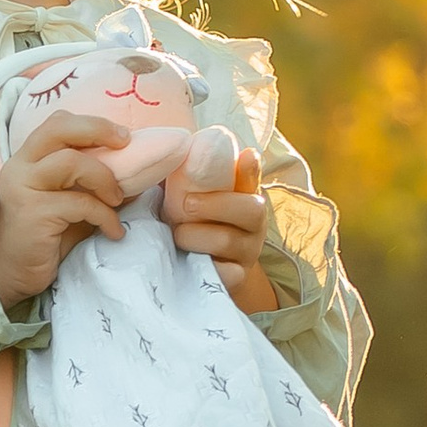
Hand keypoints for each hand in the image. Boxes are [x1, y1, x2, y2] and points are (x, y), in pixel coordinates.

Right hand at [0, 112, 129, 304]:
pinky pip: (81, 204)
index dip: (92, 124)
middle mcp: (22, 167)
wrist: (5, 272)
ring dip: (105, 179)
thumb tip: (135, 175)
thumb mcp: (67, 204)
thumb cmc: (41, 238)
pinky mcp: (34, 214)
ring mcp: (25, 189)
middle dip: (98, 131)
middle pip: (60, 129)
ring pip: (72, 162)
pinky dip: (106, 216)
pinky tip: (113, 231)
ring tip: (117, 200)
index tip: (121, 138)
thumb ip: (90, 186)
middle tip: (125, 145)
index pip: (57, 123)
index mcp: (28, 159)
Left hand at [166, 143, 275, 313]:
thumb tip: (173, 148)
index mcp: (244, 197)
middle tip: (185, 205)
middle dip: (214, 204)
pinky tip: (189, 261)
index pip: (252, 178)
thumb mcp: (194, 199)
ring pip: (228, 240)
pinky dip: (207, 267)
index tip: (247, 155)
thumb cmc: (194, 225)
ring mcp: (248, 252)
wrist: (203, 271)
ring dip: (195, 235)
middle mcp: (254, 224)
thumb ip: (191, 177)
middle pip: (250, 209)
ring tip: (177, 234)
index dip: (250, 169)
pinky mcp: (237, 278)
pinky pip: (227, 274)